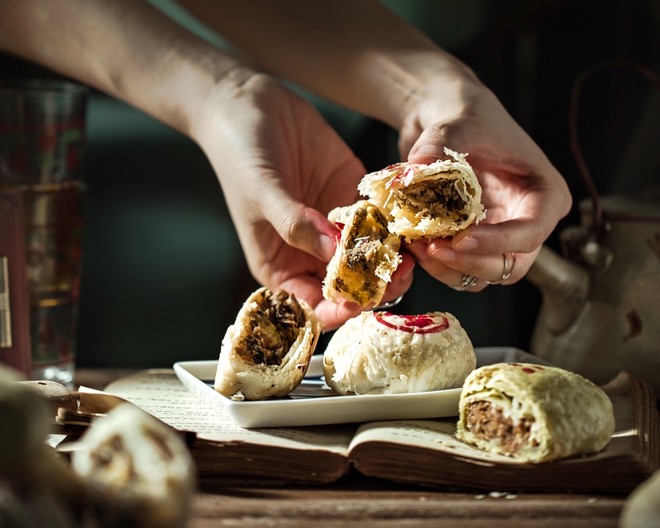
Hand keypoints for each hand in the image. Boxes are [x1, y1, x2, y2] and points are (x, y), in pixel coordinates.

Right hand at [193, 68, 413, 327]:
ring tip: (409, 251)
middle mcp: (309, 252)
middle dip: (374, 287)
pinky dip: (393, 226)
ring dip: (390, 260)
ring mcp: (332, 226)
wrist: (248, 104)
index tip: (358, 301)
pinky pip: (377, 221)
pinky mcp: (350, 199)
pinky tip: (407, 222)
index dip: (335, 310)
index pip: (311, 305)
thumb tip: (333, 252)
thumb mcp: (261, 191)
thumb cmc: (240, 153)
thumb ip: (295, 225)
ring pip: (368, 258)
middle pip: (347, 287)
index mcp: (280, 265)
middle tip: (398, 274)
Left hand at [400, 75, 571, 290]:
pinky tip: (414, 245)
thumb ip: (439, 145)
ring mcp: (501, 236)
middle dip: (470, 263)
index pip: (531, 233)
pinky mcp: (474, 243)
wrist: (446, 119)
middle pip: (509, 265)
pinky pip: (461, 270)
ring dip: (449, 269)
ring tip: (418, 246)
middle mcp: (527, 222)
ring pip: (483, 275)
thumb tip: (416, 168)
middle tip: (433, 249)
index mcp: (544, 195)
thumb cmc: (466, 117)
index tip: (459, 240)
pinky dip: (437, 266)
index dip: (497, 243)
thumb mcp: (456, 125)